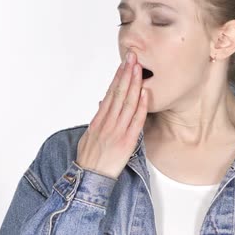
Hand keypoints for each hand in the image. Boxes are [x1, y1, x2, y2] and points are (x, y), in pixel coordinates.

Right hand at [75, 51, 147, 179]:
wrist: (89, 177)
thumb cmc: (89, 157)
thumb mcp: (90, 134)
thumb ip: (98, 118)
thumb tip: (103, 102)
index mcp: (99, 119)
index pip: (110, 92)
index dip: (118, 76)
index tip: (124, 63)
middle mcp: (108, 122)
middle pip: (119, 93)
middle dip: (126, 73)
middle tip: (133, 57)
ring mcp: (117, 131)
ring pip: (127, 102)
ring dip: (134, 84)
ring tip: (139, 68)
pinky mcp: (127, 141)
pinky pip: (136, 121)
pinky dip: (141, 106)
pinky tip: (145, 93)